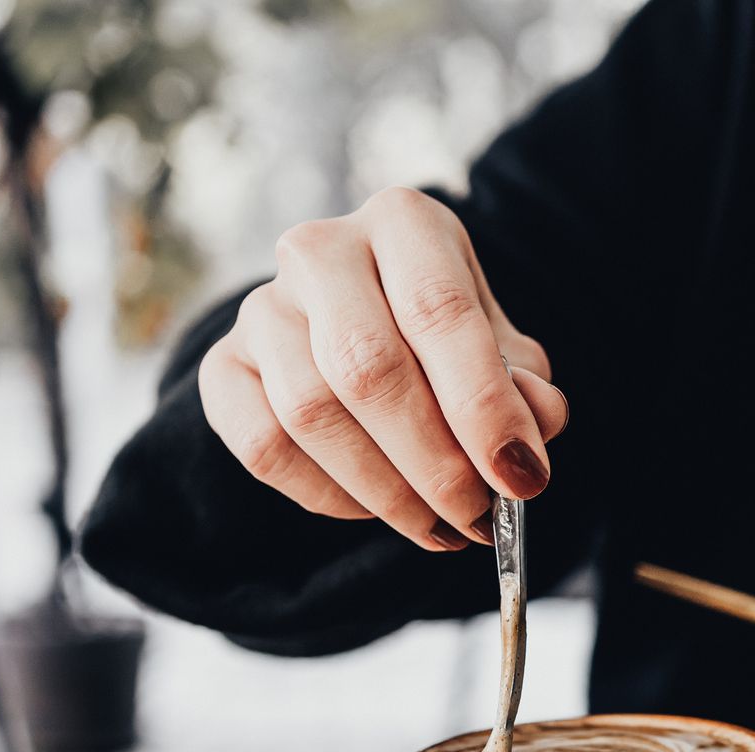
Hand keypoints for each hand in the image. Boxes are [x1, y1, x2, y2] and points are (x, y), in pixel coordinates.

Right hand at [197, 186, 570, 551]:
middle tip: (475, 516)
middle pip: (368, 368)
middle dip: (432, 462)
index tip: (520, 478)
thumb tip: (531, 429)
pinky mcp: (224, 366)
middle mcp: (319, 250)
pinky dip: (327, 495)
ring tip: (436, 525)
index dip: (483, 407)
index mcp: (403, 222)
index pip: (441, 314)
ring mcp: (260, 307)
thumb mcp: (502, 347)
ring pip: (311, 413)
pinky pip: (264, 447)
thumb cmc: (444, 337)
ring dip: (384, 490)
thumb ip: (524, 386)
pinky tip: (372, 508)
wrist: (363, 322)